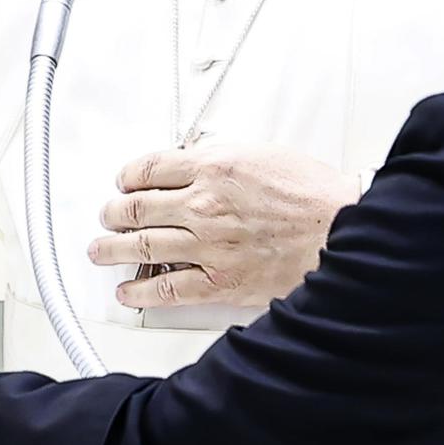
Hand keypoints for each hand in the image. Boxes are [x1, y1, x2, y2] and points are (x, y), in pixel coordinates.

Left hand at [89, 144, 359, 309]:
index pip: (149, 168)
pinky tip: (127, 290)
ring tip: (100, 251)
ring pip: (142, 246)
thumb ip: (221, 159)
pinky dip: (141, 290)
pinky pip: (168, 288)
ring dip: (113, 249)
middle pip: (137, 208)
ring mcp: (208, 246)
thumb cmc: (313, 194)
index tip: (124, 182)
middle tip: (107, 215)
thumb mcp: (262, 154)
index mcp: (212, 167)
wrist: (343, 233)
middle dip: (114, 212)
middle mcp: (202, 206)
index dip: (128, 176)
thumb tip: (194, 162)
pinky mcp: (220, 282)